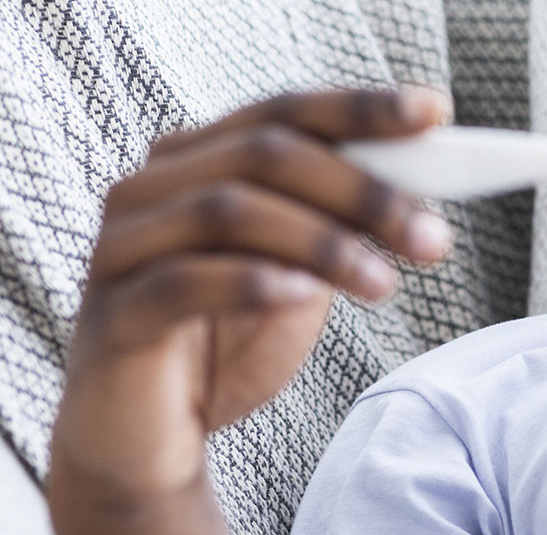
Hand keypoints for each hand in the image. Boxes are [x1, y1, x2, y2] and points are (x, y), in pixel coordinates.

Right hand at [46, 89, 453, 534]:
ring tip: (384, 284)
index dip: (362, 107)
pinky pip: (181, 281)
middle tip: (431, 237)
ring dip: (322, 242)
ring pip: (228, 209)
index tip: (434, 111)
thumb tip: (430, 179)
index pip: (287, 111)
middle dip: (362, 190)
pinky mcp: (112, 313)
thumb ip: (346, 219)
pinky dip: (253, 281)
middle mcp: (152, 186)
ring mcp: (122, 246)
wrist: (156, 438)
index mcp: (200, 157)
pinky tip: (305, 297)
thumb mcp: (305, 268)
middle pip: (267, 152)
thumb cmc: (233, 337)